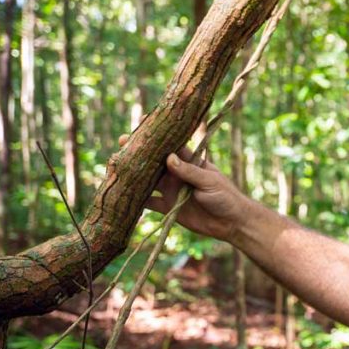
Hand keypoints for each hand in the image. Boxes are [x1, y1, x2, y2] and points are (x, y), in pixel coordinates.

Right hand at [119, 135, 248, 242]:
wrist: (231, 222)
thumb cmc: (226, 196)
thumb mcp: (210, 181)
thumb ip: (190, 171)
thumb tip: (169, 158)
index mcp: (190, 162)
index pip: (171, 146)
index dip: (157, 137)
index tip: (141, 126)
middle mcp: (177, 174)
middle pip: (154, 162)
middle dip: (139, 154)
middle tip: (121, 145)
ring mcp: (171, 190)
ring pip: (148, 181)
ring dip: (134, 176)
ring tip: (117, 168)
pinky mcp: (169, 207)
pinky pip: (149, 203)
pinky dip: (137, 200)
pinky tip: (123, 196)